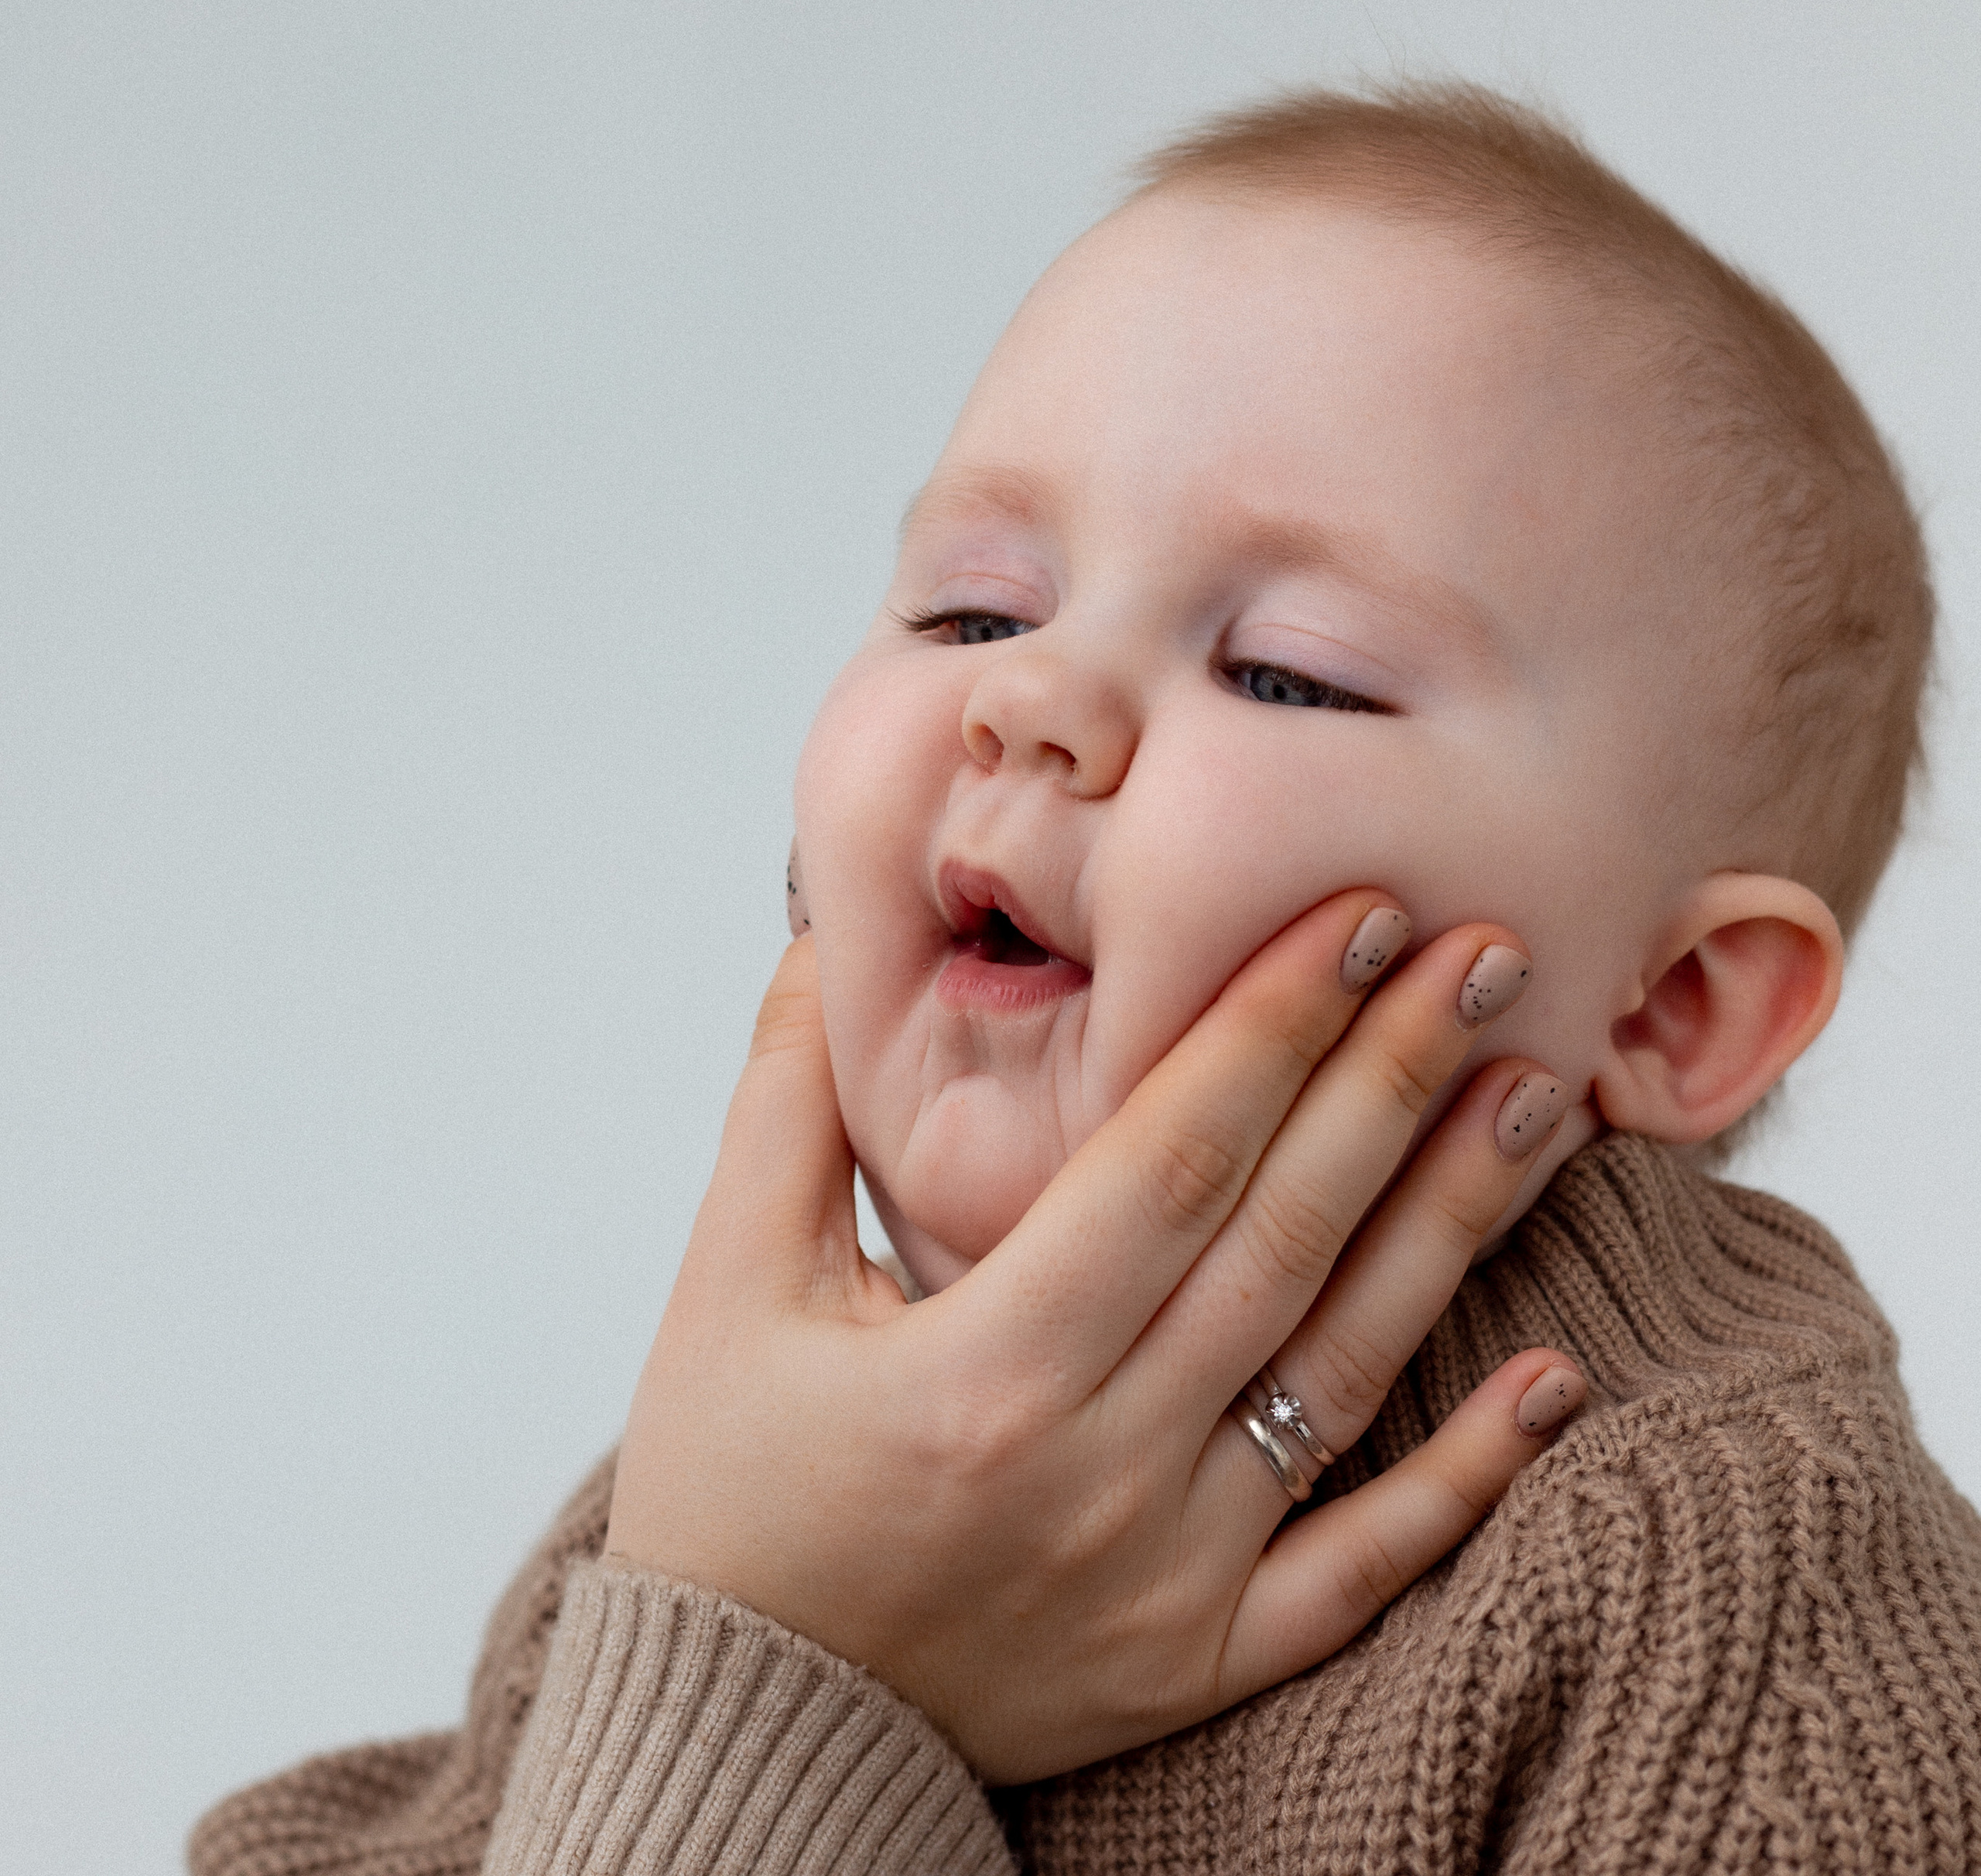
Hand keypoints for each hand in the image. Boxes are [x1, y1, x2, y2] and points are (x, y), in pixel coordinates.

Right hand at [605, 891, 1585, 1783]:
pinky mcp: (1201, 1660)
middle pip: (1280, 1239)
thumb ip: (787, 1111)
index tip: (1358, 919)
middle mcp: (1097, 1469)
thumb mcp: (729, 1292)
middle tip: (1483, 956)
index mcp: (981, 1368)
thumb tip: (823, 946)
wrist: (749, 1734)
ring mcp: (1167, 1576)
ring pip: (1342, 1372)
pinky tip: (1557, 1379)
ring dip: (1449, 1226)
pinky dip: (1467, 1481)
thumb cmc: (727, 1503)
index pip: (1168, 1161)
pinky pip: (1361, 1570)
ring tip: (1535, 1098)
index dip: (1271, 1027)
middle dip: (1389, 1080)